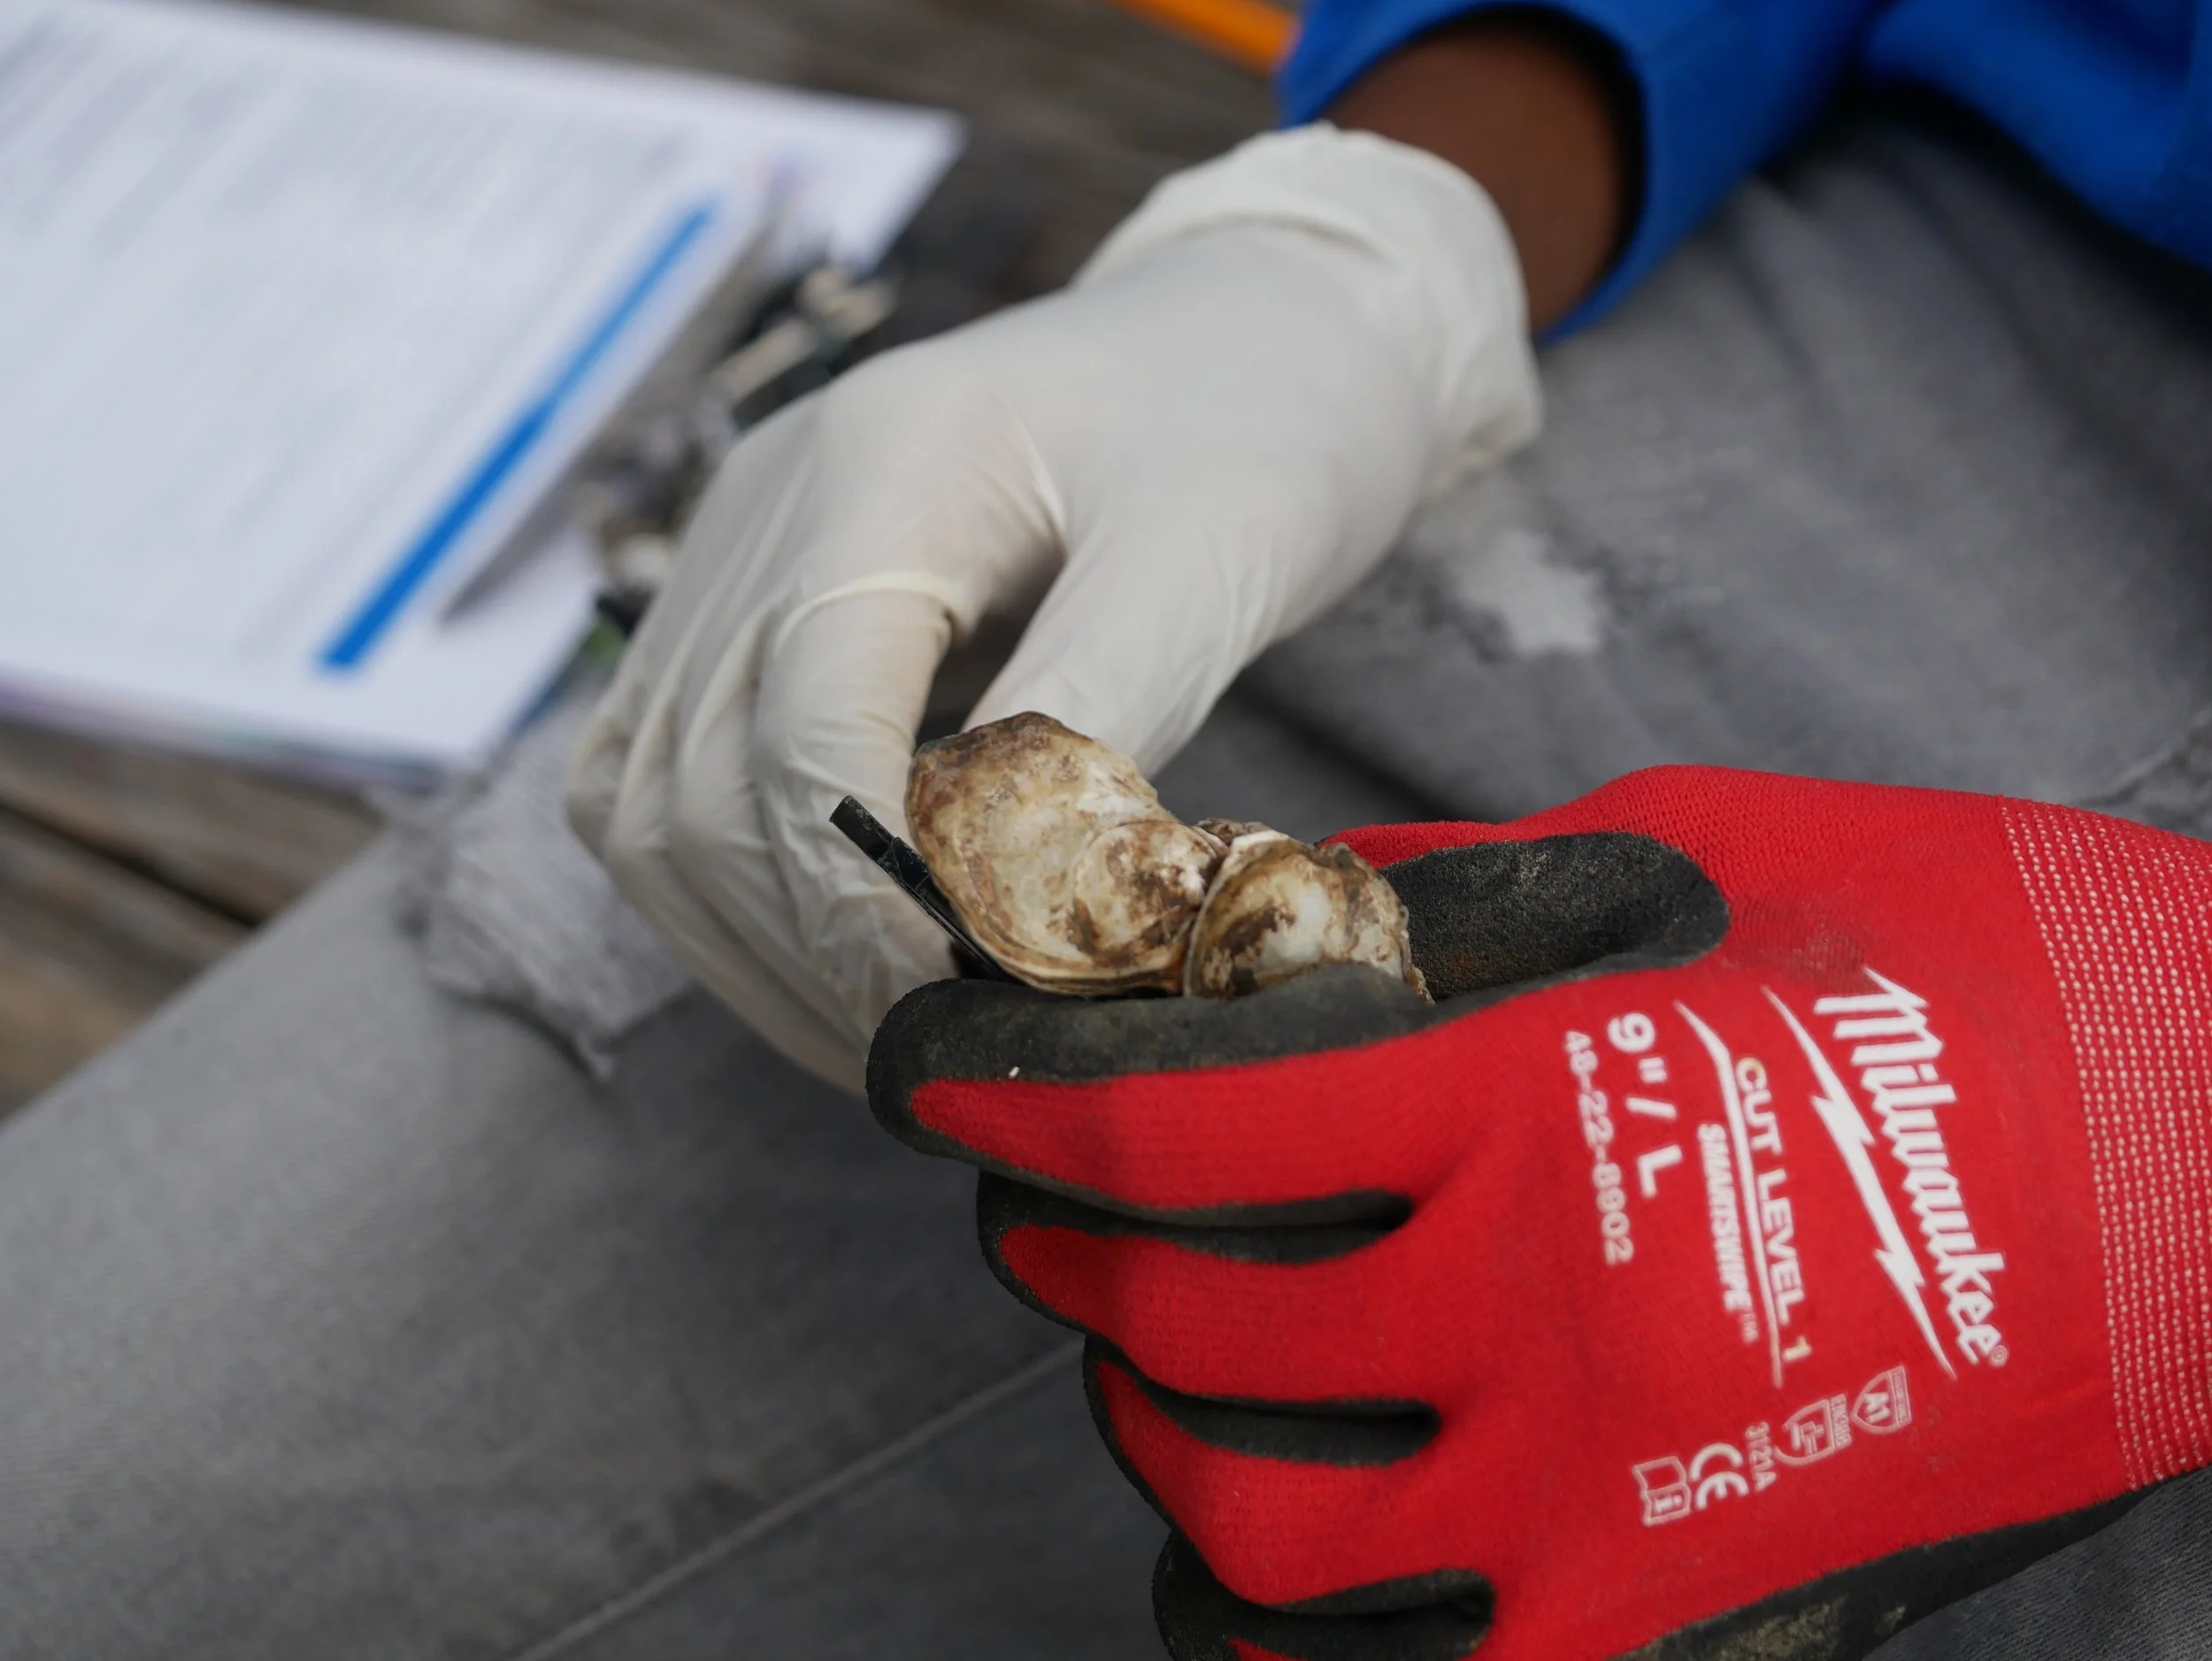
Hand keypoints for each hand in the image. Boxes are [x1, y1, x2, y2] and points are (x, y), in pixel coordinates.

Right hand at [564, 125, 1537, 1088]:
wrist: (1257, 324)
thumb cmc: (1262, 421)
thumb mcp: (1213, 557)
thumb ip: (1095, 724)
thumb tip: (1001, 917)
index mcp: (884, 464)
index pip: (802, 731)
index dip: (860, 905)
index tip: (960, 1016)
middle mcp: (771, 500)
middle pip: (691, 787)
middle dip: (803, 951)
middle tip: (935, 1059)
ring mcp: (742, 545)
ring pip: (643, 802)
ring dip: (749, 944)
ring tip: (886, 1034)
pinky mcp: (754, 593)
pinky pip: (669, 771)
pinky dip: (735, 887)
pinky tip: (842, 952)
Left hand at [869, 768, 2211, 1657]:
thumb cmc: (1971, 963)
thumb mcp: (1690, 862)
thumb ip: (1451, 911)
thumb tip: (1262, 926)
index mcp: (1541, 1103)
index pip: (1181, 1120)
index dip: (1012, 1090)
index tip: (921, 1068)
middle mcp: (1552, 1315)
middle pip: (1183, 1323)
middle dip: (1064, 1250)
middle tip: (1039, 1196)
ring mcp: (1612, 1493)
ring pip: (1252, 1528)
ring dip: (1149, 1433)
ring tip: (1141, 1359)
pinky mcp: (1684, 1610)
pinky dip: (1277, 1635)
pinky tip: (1244, 1555)